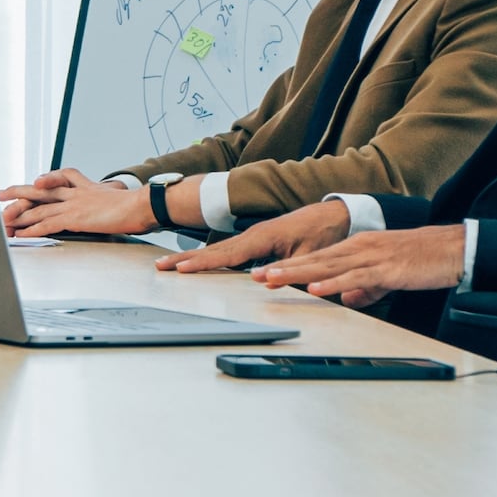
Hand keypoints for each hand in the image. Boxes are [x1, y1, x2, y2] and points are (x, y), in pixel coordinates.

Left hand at [0, 168, 158, 239]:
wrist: (142, 205)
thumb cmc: (135, 204)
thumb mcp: (117, 194)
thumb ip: (107, 195)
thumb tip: (112, 196)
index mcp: (85, 186)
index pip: (58, 179)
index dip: (42, 181)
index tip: (30, 184)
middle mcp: (75, 192)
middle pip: (40, 190)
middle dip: (18, 192)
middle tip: (1, 194)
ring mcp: (73, 204)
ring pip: (39, 208)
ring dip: (19, 216)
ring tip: (3, 220)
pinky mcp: (75, 218)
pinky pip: (47, 224)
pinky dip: (31, 229)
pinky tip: (21, 234)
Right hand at [164, 201, 345, 275]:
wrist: (336, 215)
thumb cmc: (323, 233)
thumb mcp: (307, 254)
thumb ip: (285, 269)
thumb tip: (261, 281)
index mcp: (262, 237)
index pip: (225, 254)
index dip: (201, 263)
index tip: (180, 269)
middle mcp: (253, 235)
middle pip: (213, 250)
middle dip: (186, 259)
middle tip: (160, 266)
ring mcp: (254, 237)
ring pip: (218, 250)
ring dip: (193, 258)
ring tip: (171, 265)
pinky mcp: (258, 240)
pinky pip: (228, 252)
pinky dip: (210, 257)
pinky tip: (200, 265)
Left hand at [252, 221, 469, 304]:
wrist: (452, 249)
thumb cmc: (422, 261)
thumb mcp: (387, 277)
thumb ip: (365, 288)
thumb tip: (347, 300)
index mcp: (358, 249)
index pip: (317, 258)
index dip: (289, 266)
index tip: (264, 274)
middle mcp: (359, 249)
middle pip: (314, 260)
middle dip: (283, 268)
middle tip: (255, 276)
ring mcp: (371, 257)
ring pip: (327, 266)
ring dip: (298, 273)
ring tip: (273, 279)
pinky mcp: (386, 268)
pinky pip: (355, 278)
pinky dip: (333, 283)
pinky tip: (316, 288)